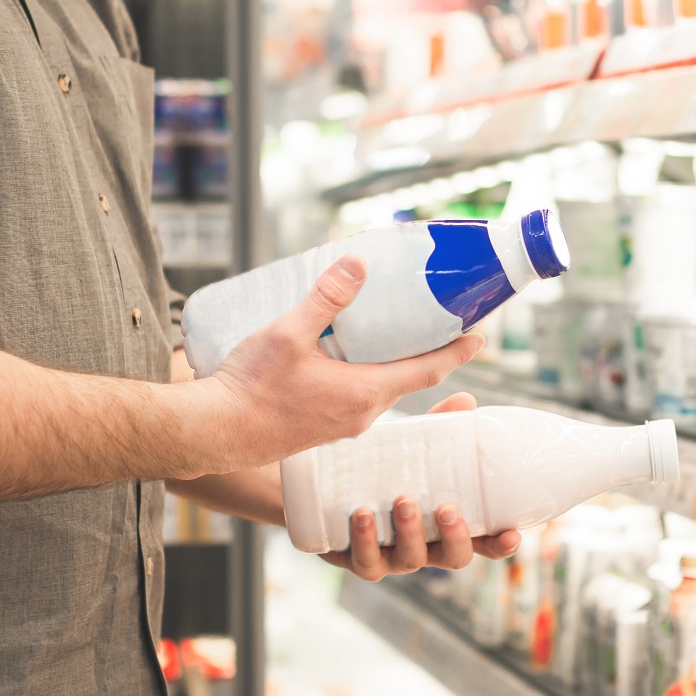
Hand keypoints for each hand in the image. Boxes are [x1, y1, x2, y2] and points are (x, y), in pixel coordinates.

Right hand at [198, 256, 483, 475]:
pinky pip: (358, 396)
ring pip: (382, 387)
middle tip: (438, 318)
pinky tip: (348, 352)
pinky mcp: (324, 426)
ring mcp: (344, 424)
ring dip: (394, 360)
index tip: (481, 334)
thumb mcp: (288, 333)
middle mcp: (362, 414)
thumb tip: (358, 263)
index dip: (458, 350)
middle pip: (410, 377)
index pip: (429, 370)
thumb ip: (326, 298)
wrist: (214, 433)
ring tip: (393, 327)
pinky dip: (367, 372)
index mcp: (365, 392)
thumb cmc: (250, 389)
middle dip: (427, 349)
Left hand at [319, 392, 521, 581]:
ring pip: (410, 560)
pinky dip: (365, 540)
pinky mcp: (355, 557)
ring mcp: (392, 556)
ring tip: (402, 500)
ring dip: (411, 533)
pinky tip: (362, 514)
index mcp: (447, 526)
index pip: (484, 543)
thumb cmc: (386, 467)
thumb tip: (466, 400)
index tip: (512, 533)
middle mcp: (426, 546)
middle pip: (453, 558)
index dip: (501, 544)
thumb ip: (441, 427)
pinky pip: (365, 560)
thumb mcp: (415, 447)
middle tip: (447, 508)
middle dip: (454, 537)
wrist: (328, 481)